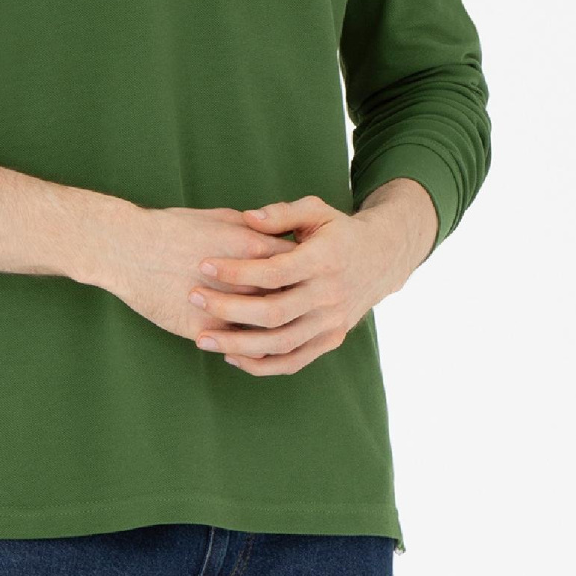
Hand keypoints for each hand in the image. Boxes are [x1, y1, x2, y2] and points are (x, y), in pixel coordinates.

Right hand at [89, 202, 303, 343]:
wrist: (127, 249)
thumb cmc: (171, 228)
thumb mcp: (220, 218)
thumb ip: (254, 230)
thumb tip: (275, 237)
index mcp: (252, 249)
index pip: (297, 268)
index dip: (302, 275)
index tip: (302, 279)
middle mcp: (244, 281)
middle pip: (287, 301)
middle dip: (294, 306)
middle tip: (296, 308)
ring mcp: (224, 309)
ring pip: (264, 331)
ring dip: (271, 333)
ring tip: (272, 332)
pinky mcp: (203, 330)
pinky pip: (235, 348)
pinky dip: (245, 351)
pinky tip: (247, 350)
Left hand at [183, 187, 432, 375]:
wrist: (381, 259)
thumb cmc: (337, 232)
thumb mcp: (316, 211)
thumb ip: (281, 213)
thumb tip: (247, 218)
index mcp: (326, 260)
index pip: (275, 271)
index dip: (238, 270)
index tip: (204, 264)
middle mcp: (331, 295)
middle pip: (274, 312)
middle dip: (228, 307)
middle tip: (193, 297)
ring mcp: (332, 322)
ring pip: (281, 343)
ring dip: (238, 344)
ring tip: (201, 338)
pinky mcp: (331, 339)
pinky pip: (293, 361)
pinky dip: (261, 365)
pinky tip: (231, 356)